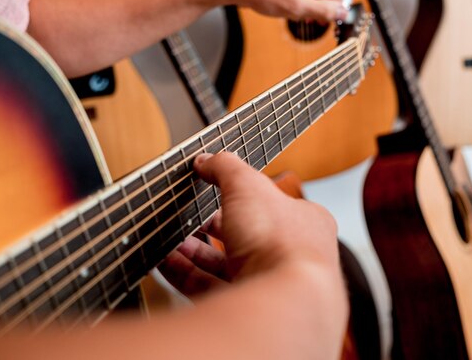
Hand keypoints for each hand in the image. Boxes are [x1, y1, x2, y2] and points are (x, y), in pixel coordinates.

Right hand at [159, 152, 341, 297]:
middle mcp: (290, 258)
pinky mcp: (244, 312)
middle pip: (245, 239)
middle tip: (188, 219)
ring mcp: (268, 288)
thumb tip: (206, 158)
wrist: (283, 304)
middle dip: (211, 229)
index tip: (213, 192)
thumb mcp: (248, 185)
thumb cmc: (281, 243)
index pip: (270, 205)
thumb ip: (225, 167)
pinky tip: (166, 262)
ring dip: (193, 252)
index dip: (240, 198)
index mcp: (305, 224)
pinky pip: (209, 291)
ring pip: (224, 267)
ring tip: (170, 240)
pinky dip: (185, 275)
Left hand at [224, 0, 348, 22]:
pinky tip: (290, 9)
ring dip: (309, 6)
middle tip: (308, 20)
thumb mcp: (297, 7)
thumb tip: (343, 12)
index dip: (335, 9)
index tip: (328, 23)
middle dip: (320, 8)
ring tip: (295, 14)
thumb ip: (324, 10)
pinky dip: (300, 1)